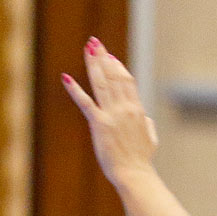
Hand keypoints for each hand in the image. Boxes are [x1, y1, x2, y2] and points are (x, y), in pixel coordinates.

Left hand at [62, 38, 159, 188]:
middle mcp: (125, 107)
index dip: (117, 66)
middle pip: (114, 76)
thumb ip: (147, 124)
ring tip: (87, 49)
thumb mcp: (150, 138)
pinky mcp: (99, 123)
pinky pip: (85, 102)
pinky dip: (75, 89)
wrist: (135, 173)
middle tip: (95, 42)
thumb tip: (145, 117)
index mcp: (138, 110)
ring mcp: (112, 114)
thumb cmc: (141, 159)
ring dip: (93, 65)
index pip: (127, 81)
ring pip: (101, 83)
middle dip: (103, 58)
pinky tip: (66, 78)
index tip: (110, 56)